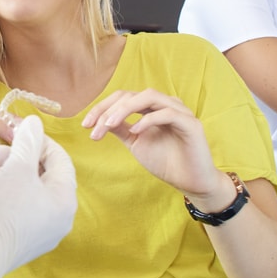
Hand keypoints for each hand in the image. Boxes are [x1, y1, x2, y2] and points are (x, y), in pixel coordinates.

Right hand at [0, 115, 76, 277]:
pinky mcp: (23, 244)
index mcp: (64, 201)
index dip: (38, 139)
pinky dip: (6, 194)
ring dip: (12, 174)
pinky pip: (20, 210)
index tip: (18, 130)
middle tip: (0, 152)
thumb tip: (35, 122)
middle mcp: (59, 219)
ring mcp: (42, 234)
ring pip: (31, 192)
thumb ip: (29, 141)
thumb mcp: (16, 168)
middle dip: (21, 158)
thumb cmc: (0, 210)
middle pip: (45, 176)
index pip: (60, 159)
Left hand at [82, 89, 231, 205]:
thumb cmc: (166, 161)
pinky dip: (148, 120)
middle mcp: (166, 104)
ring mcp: (180, 111)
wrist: (191, 182)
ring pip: (148, 97)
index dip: (102, 107)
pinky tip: (135, 131)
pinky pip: (167, 113)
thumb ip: (121, 129)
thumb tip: (100, 120)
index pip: (123, 97)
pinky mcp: (191, 123)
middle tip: (93, 127)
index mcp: (152, 107)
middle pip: (132, 95)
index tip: (85, 125)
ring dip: (124, 109)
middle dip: (108, 109)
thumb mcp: (136, 143)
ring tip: (109, 125)